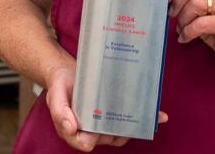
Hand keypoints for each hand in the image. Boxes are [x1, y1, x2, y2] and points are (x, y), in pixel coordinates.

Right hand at [44, 65, 168, 150]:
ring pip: (121, 130)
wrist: (67, 72)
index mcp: (75, 130)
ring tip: (149, 117)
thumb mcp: (54, 96)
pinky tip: (159, 116)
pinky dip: (145, 119)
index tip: (100, 131)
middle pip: (108, 137)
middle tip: (131, 120)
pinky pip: (129, 118)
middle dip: (121, 131)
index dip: (94, 139)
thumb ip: (59, 113)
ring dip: (135, 127)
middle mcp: (91, 129)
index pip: (86, 142)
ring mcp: (104, 121)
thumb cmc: (60, 87)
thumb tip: (71, 129)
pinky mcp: (114, 111)